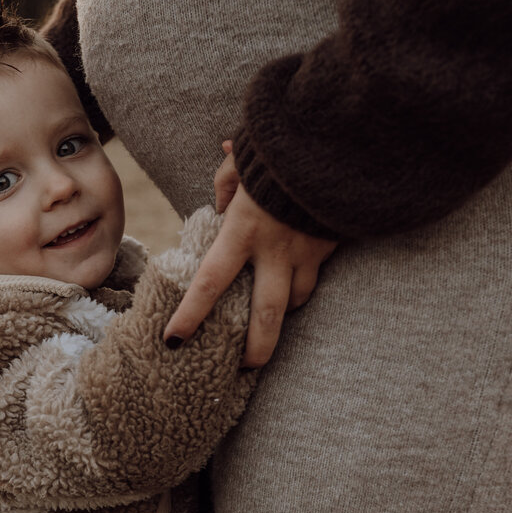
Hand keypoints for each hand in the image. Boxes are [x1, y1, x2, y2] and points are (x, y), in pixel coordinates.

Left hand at [164, 148, 337, 366]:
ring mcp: (307, 252)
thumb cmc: (281, 150)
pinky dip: (304, 283)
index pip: (209, 282)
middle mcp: (275, 250)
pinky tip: (297, 282)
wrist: (338, 143)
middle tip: (244, 368)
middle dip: (256, 350)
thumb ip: (226, 182)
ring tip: (270, 320)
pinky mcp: (330, 247)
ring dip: (282, 314)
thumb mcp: (243, 161)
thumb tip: (221, 201)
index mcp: (243, 230)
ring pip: (296, 300)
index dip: (191, 315)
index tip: (174, 340)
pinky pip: (316, 276)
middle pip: (265, 316)